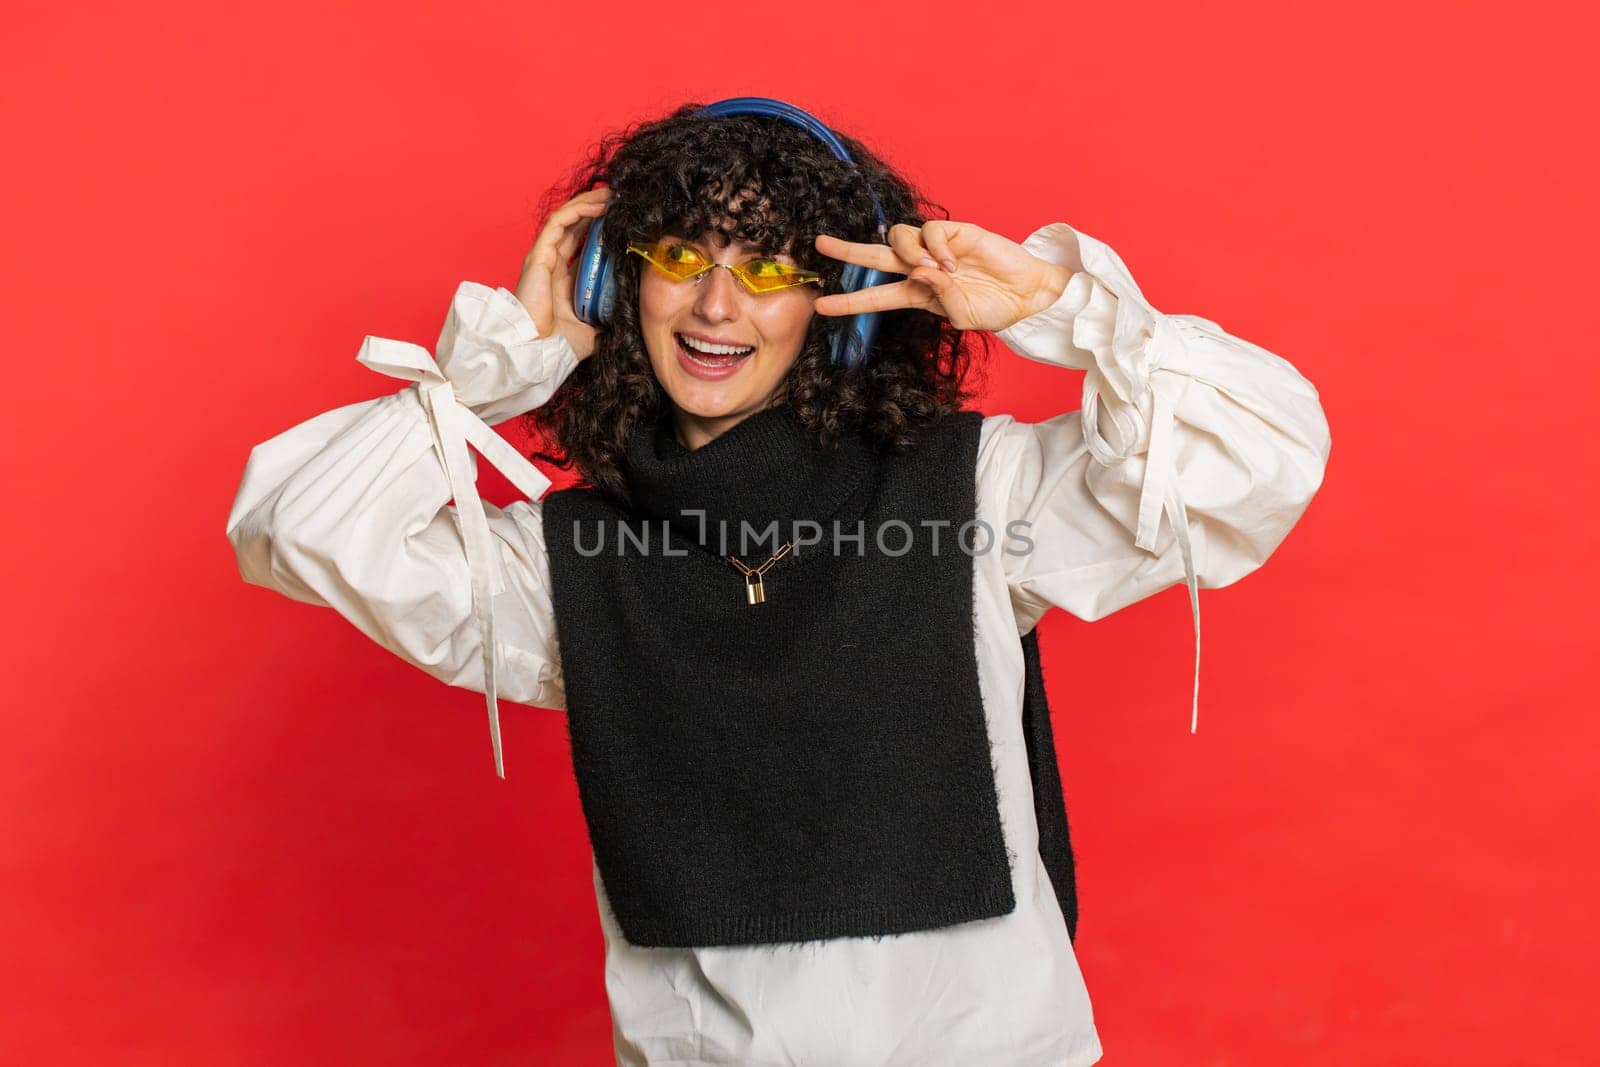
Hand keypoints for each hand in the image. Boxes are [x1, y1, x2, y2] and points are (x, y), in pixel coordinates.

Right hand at [514, 187, 612, 358]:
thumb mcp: (595, 327)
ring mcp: (543, 258)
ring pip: (566, 218)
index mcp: (561, 279)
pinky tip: (598, 206)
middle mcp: (551, 264)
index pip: (579, 243)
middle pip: (573, 225)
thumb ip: (608, 316)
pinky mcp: (539, 256)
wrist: (540, 352)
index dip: (597, 227)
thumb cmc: (560, 344)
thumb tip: (630, 313)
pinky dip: (577, 211)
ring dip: (588, 203)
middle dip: (594, 208)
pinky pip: (558, 223)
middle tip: (617, 198)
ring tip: (610, 195)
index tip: (618, 219)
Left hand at [812, 221, 1073, 333]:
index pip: (875, 297)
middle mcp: (920, 269)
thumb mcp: (962, 317)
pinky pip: (931, 231)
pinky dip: (936, 247)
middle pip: (875, 256)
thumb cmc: (994, 309)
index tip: (821, 306)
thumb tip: (922, 272)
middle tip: (821, 245)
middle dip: (848, 251)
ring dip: (909, 252)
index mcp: (917, 294)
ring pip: (900, 238)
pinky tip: (953, 263)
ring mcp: (936, 248)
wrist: (1026, 294)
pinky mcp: (955, 232)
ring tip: (933, 269)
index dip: (849, 302)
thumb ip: (939, 298)